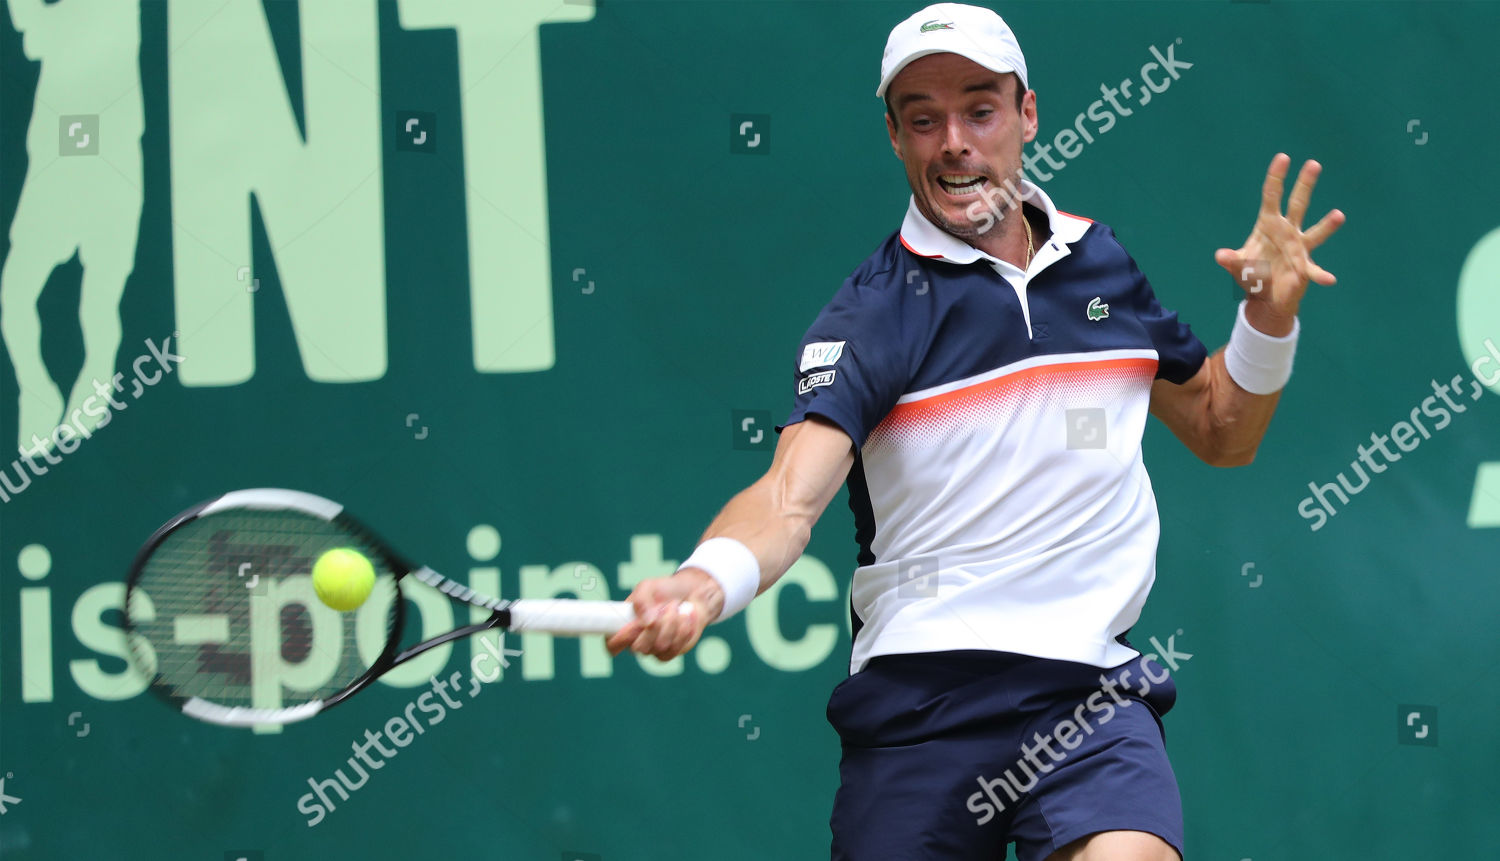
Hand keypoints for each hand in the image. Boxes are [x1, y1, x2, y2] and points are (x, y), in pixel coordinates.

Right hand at [606, 568, 724, 660]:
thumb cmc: (664, 590)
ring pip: (659, 646)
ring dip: (671, 623)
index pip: (612, 645)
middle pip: (639, 648)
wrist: (691, 591)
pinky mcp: (673, 651)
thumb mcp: (648, 587)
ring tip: (675, 606)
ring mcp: (655, 649)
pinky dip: (682, 629)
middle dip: (654, 626)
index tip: (635, 624)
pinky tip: (685, 616)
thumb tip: (646, 622)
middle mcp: (637, 641)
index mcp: (624, 626)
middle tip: (663, 607)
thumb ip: (640, 600)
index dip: (620, 639)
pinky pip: (675, 648)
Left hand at [1215, 153, 1345, 333]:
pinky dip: (1320, 275)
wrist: (1264, 295)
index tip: (1283, 157)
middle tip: (1313, 163)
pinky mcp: (1304, 267)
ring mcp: (1298, 247)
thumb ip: (1231, 260)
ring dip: (1326, 225)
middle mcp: (1286, 231)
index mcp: (1267, 224)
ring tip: (1339, 215)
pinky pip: (1313, 271)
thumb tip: (1221, 256)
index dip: (1276, 178)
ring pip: (1315, 232)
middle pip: (1298, 203)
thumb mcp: (1238, 265)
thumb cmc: (1251, 274)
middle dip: (1305, 184)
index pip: (1271, 196)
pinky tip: (1330, 280)